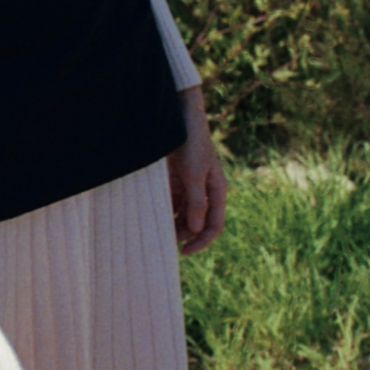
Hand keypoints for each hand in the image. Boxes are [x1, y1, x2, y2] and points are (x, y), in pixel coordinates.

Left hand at [168, 87, 225, 256]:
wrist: (178, 118)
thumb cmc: (191, 143)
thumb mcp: (194, 174)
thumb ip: (196, 201)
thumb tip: (196, 229)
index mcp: (216, 190)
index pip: (214, 224)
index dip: (202, 241)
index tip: (185, 251)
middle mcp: (205, 191)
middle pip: (197, 223)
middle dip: (184, 234)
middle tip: (164, 242)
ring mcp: (190, 186)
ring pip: (183, 215)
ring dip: (173, 224)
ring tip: (157, 231)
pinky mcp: (176, 180)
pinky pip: (172, 203)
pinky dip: (165, 211)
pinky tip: (153, 216)